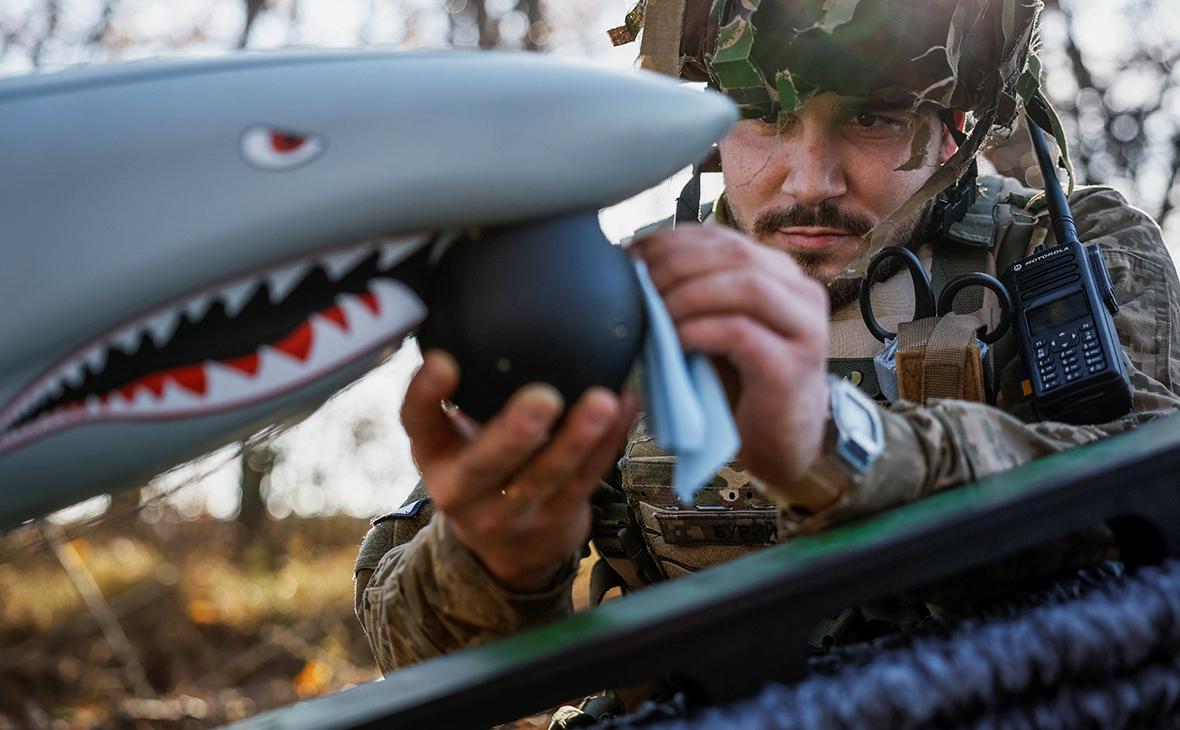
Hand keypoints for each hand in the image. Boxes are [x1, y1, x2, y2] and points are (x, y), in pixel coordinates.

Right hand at [401, 350, 637, 591]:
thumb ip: (468, 388)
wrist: (506, 547)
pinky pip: (586, 480)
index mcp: (434, 454)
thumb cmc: (482, 463)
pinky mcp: (556, 519)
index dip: (424, 395)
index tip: (442, 361)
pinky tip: (626, 407)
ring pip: (546, 477)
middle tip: (542, 398)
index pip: (417, 423)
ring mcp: (511, 513)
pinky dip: (609, 443)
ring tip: (602, 401)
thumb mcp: (455, 437)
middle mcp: (463, 489)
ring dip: (577, 439)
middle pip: (485, 465)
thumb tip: (484, 303)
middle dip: (514, 433)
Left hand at [631, 225, 830, 503]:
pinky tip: (675, 343)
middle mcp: (799, 291)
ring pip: (746, 285)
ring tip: (657, 316)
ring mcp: (803, 328)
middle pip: (734, 253)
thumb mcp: (714, 328)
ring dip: (689, 296)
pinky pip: (741, 333)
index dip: (670, 241)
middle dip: (676, 265)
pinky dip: (700, 331)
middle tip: (639, 288)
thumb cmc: (741, 383)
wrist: (782, 442)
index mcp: (778, 273)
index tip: (632, 257)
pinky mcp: (792, 367)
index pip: (720, 238)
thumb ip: (692, 296)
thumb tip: (633, 268)